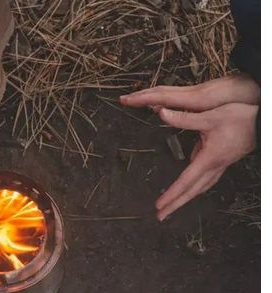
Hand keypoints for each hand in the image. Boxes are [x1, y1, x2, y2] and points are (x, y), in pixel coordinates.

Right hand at [120, 74, 259, 111]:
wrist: (257, 90)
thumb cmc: (239, 100)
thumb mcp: (212, 109)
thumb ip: (186, 114)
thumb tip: (160, 111)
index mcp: (192, 98)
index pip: (159, 96)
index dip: (141, 98)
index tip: (125, 100)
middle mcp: (192, 93)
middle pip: (160, 92)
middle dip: (141, 95)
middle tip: (124, 100)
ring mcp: (197, 93)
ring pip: (167, 93)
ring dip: (150, 96)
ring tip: (137, 102)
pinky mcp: (202, 97)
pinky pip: (176, 97)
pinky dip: (163, 100)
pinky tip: (162, 107)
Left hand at [153, 103, 257, 220]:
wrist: (263, 122)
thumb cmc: (242, 119)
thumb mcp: (210, 116)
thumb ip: (184, 118)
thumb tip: (163, 113)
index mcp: (208, 159)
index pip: (185, 181)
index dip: (171, 194)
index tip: (159, 205)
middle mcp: (214, 167)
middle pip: (191, 192)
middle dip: (175, 205)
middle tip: (161, 216)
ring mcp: (219, 166)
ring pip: (199, 188)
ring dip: (184, 198)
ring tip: (172, 206)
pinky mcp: (222, 162)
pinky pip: (206, 181)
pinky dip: (195, 188)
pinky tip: (189, 188)